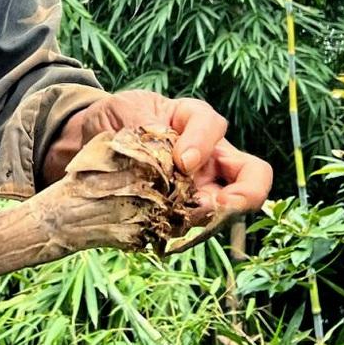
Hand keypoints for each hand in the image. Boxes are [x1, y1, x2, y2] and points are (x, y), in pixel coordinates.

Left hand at [44, 90, 274, 221]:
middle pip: (253, 175)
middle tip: (220, 205)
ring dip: (209, 221)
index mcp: (194, 121)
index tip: (181, 161)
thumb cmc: (116, 119)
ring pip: (227, 210)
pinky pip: (193, 229)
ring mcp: (199, 189)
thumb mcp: (126, 109)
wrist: (90, 143)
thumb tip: (164, 158)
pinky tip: (160, 235)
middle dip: (247, 194)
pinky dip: (180, 235)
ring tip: (182, 225)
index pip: (213, 126)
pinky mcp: (181, 214)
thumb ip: (145, 124)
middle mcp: (209, 158)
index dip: (203, 144)